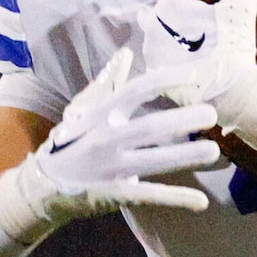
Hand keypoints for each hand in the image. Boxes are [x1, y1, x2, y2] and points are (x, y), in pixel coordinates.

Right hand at [0, 48, 222, 239]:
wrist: (43, 184)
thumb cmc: (70, 141)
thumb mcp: (84, 109)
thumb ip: (108, 82)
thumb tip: (126, 54)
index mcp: (100, 114)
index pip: (135, 91)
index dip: (164, 80)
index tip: (192, 73)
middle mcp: (105, 138)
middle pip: (148, 127)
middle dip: (179, 121)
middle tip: (211, 114)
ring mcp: (111, 167)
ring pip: (152, 161)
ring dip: (183, 156)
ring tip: (213, 151)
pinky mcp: (115, 193)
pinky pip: (150, 195)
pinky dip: (176, 199)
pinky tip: (201, 202)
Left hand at [146, 0, 256, 157]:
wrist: (226, 93)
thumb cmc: (231, 50)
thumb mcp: (241, 12)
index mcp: (171, 6)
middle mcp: (153, 26)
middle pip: (153, 5)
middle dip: (165, 3)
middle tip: (183, 5)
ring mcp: (151, 52)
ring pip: (152, 32)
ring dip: (164, 29)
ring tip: (184, 34)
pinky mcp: (154, 73)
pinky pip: (157, 55)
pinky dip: (167, 51)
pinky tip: (182, 56)